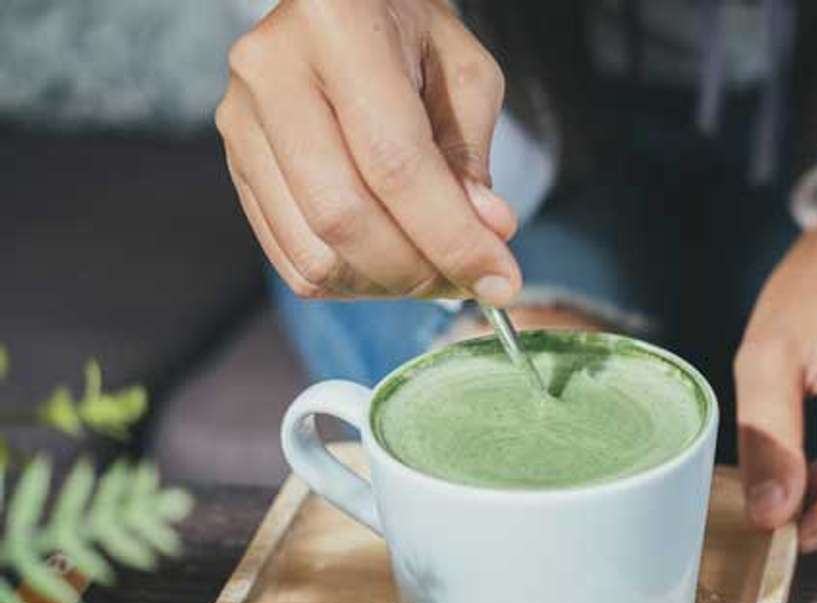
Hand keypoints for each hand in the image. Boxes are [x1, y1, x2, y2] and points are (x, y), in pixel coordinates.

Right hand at [215, 0, 519, 303]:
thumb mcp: (463, 76)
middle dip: (418, 270)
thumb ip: (471, 157)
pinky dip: (352, 281)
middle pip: (342, 216)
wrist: (346, 11)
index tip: (502, 280)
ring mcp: (241, 120)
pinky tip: (392, 264)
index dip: (452, 236)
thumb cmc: (413, 37)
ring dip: (386, 285)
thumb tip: (486, 233)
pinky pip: (291, 257)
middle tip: (470, 280)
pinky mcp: (236, 163)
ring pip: (312, 251)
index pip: (395, 162)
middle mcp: (271, 70)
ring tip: (434, 270)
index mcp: (336, 26)